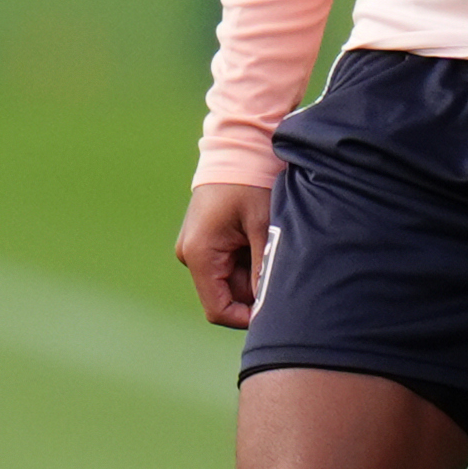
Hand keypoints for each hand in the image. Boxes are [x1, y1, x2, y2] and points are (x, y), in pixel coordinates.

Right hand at [177, 180, 271, 330]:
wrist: (236, 150)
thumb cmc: (250, 184)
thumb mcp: (263, 228)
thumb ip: (263, 270)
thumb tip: (268, 309)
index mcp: (199, 254)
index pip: (218, 310)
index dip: (246, 318)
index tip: (274, 309)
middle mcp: (190, 255)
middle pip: (227, 295)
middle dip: (255, 288)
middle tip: (277, 261)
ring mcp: (194, 249)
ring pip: (230, 281)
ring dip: (253, 271)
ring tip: (267, 242)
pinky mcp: (203, 242)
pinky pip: (228, 266)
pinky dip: (248, 260)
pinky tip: (258, 238)